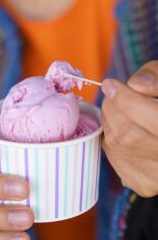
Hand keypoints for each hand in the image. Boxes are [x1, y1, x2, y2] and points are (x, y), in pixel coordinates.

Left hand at [101, 60, 157, 196]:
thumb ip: (154, 78)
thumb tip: (135, 85)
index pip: (152, 120)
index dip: (125, 99)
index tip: (110, 84)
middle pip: (128, 133)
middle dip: (113, 108)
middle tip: (114, 94)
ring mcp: (155, 177)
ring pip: (117, 144)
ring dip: (110, 121)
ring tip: (120, 109)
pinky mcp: (142, 184)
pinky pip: (113, 155)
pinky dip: (111, 137)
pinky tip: (123, 128)